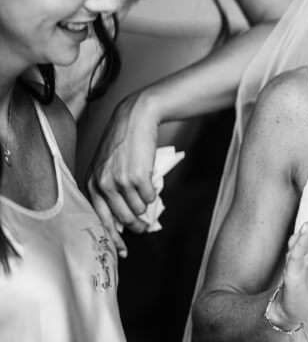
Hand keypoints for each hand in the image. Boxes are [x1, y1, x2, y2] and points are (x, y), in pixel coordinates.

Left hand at [87, 91, 159, 255]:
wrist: (135, 119)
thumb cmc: (122, 143)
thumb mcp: (106, 166)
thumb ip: (108, 190)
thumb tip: (121, 218)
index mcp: (92, 183)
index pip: (100, 220)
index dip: (113, 238)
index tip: (122, 250)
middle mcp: (103, 185)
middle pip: (121, 219)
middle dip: (135, 227)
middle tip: (144, 229)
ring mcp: (120, 181)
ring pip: (138, 209)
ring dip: (145, 207)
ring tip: (147, 197)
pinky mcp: (138, 176)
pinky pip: (150, 197)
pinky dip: (153, 193)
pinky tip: (151, 182)